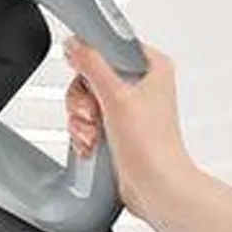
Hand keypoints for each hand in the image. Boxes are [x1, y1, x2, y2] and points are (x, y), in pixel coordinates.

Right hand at [64, 37, 194, 219]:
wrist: (157, 188)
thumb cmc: (152, 146)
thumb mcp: (116, 96)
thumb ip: (92, 64)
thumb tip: (75, 44)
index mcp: (152, 66)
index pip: (111, 44)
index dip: (93, 59)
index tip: (84, 73)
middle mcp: (142, 84)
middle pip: (93, 73)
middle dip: (84, 98)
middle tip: (92, 112)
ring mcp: (129, 107)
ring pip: (87, 97)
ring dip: (82, 118)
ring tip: (92, 133)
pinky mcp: (118, 127)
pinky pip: (88, 118)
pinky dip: (84, 131)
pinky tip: (91, 143)